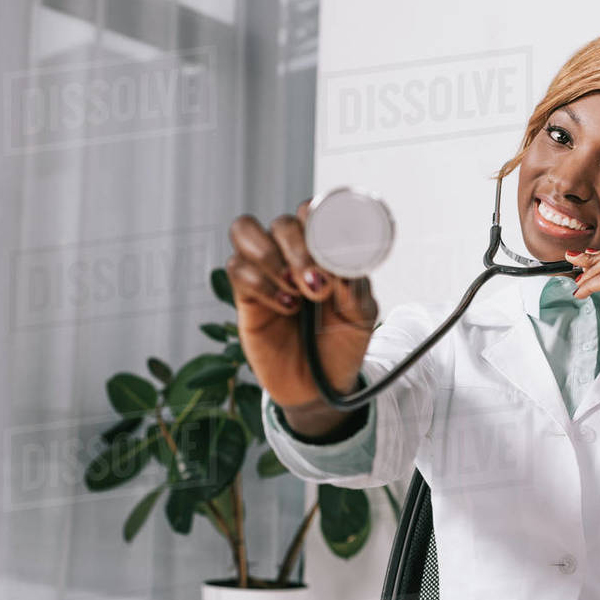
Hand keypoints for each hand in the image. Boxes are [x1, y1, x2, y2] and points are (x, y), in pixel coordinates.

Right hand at [226, 199, 378, 412]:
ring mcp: (266, 273)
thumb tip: (339, 267)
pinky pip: (237, 270)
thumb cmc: (342, 345)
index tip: (330, 245)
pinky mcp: (245, 297)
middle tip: (318, 284)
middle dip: (299, 247)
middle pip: (281, 222)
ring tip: (298, 291)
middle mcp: (291, 254)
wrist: (321, 388)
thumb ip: (354, 289)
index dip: (315, 217)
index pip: (311, 211)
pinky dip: (262, 285)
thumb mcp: (362, 316)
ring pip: (246, 232)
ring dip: (272, 257)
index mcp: (323, 249)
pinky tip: (286, 307)